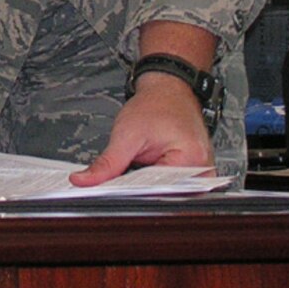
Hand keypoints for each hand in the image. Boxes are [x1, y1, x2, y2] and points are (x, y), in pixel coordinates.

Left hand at [70, 74, 213, 184]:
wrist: (168, 90)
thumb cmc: (155, 106)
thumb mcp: (126, 134)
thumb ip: (107, 163)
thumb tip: (85, 181)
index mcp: (191, 160)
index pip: (158, 191)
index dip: (131, 195)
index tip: (111, 194)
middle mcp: (203, 170)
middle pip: (165, 196)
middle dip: (140, 195)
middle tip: (117, 187)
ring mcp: (202, 174)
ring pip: (169, 195)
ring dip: (149, 191)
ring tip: (133, 175)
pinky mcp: (196, 174)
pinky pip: (174, 189)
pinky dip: (156, 185)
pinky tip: (144, 177)